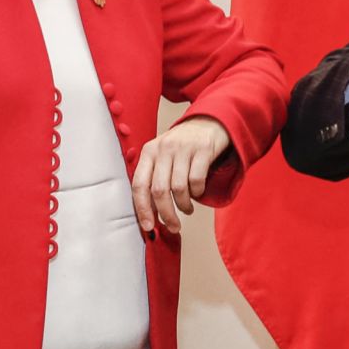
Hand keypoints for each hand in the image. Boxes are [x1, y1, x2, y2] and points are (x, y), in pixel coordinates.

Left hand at [131, 116, 230, 234]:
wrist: (209, 121)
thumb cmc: (182, 146)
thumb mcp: (162, 155)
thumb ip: (154, 178)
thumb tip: (149, 213)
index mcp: (149, 152)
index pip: (139, 184)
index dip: (142, 209)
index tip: (148, 226)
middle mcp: (164, 148)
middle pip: (159, 190)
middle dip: (166, 214)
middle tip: (173, 226)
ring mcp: (183, 148)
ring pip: (179, 189)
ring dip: (183, 206)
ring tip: (186, 209)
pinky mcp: (203, 150)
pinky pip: (197, 181)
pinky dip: (197, 193)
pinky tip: (197, 193)